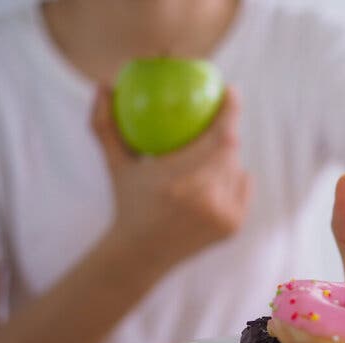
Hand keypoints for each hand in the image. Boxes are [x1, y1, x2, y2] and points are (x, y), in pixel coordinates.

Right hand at [92, 88, 251, 266]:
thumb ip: (105, 125)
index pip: (220, 137)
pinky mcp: (233, 226)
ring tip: (211, 148)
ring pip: (237, 168)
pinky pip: (242, 187)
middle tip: (217, 117)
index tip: (231, 91)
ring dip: (227, 155)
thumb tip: (102, 85)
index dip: (231, 111)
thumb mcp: (115, 165)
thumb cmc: (128, 203)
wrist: (142, 253)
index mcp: (178, 181)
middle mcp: (205, 199)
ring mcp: (222, 215)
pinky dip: (233, 176)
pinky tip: (216, 174)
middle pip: (231, 150)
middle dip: (226, 130)